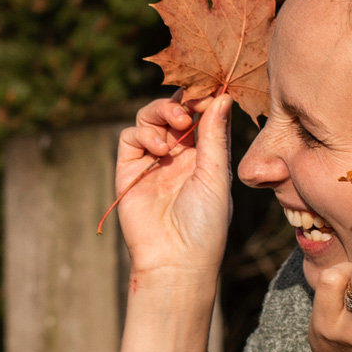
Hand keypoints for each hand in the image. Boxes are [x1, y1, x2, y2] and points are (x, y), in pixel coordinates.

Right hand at [113, 93, 234, 281]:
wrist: (175, 259)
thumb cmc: (205, 224)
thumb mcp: (217, 177)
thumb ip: (215, 136)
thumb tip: (222, 97)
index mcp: (206, 156)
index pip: (203, 115)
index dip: (205, 99)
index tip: (213, 93)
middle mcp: (179, 154)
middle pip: (175, 110)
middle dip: (183, 101)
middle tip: (191, 107)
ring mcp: (152, 160)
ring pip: (150, 117)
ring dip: (163, 112)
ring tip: (177, 124)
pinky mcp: (129, 169)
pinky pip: (130, 137)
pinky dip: (144, 133)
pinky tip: (159, 148)